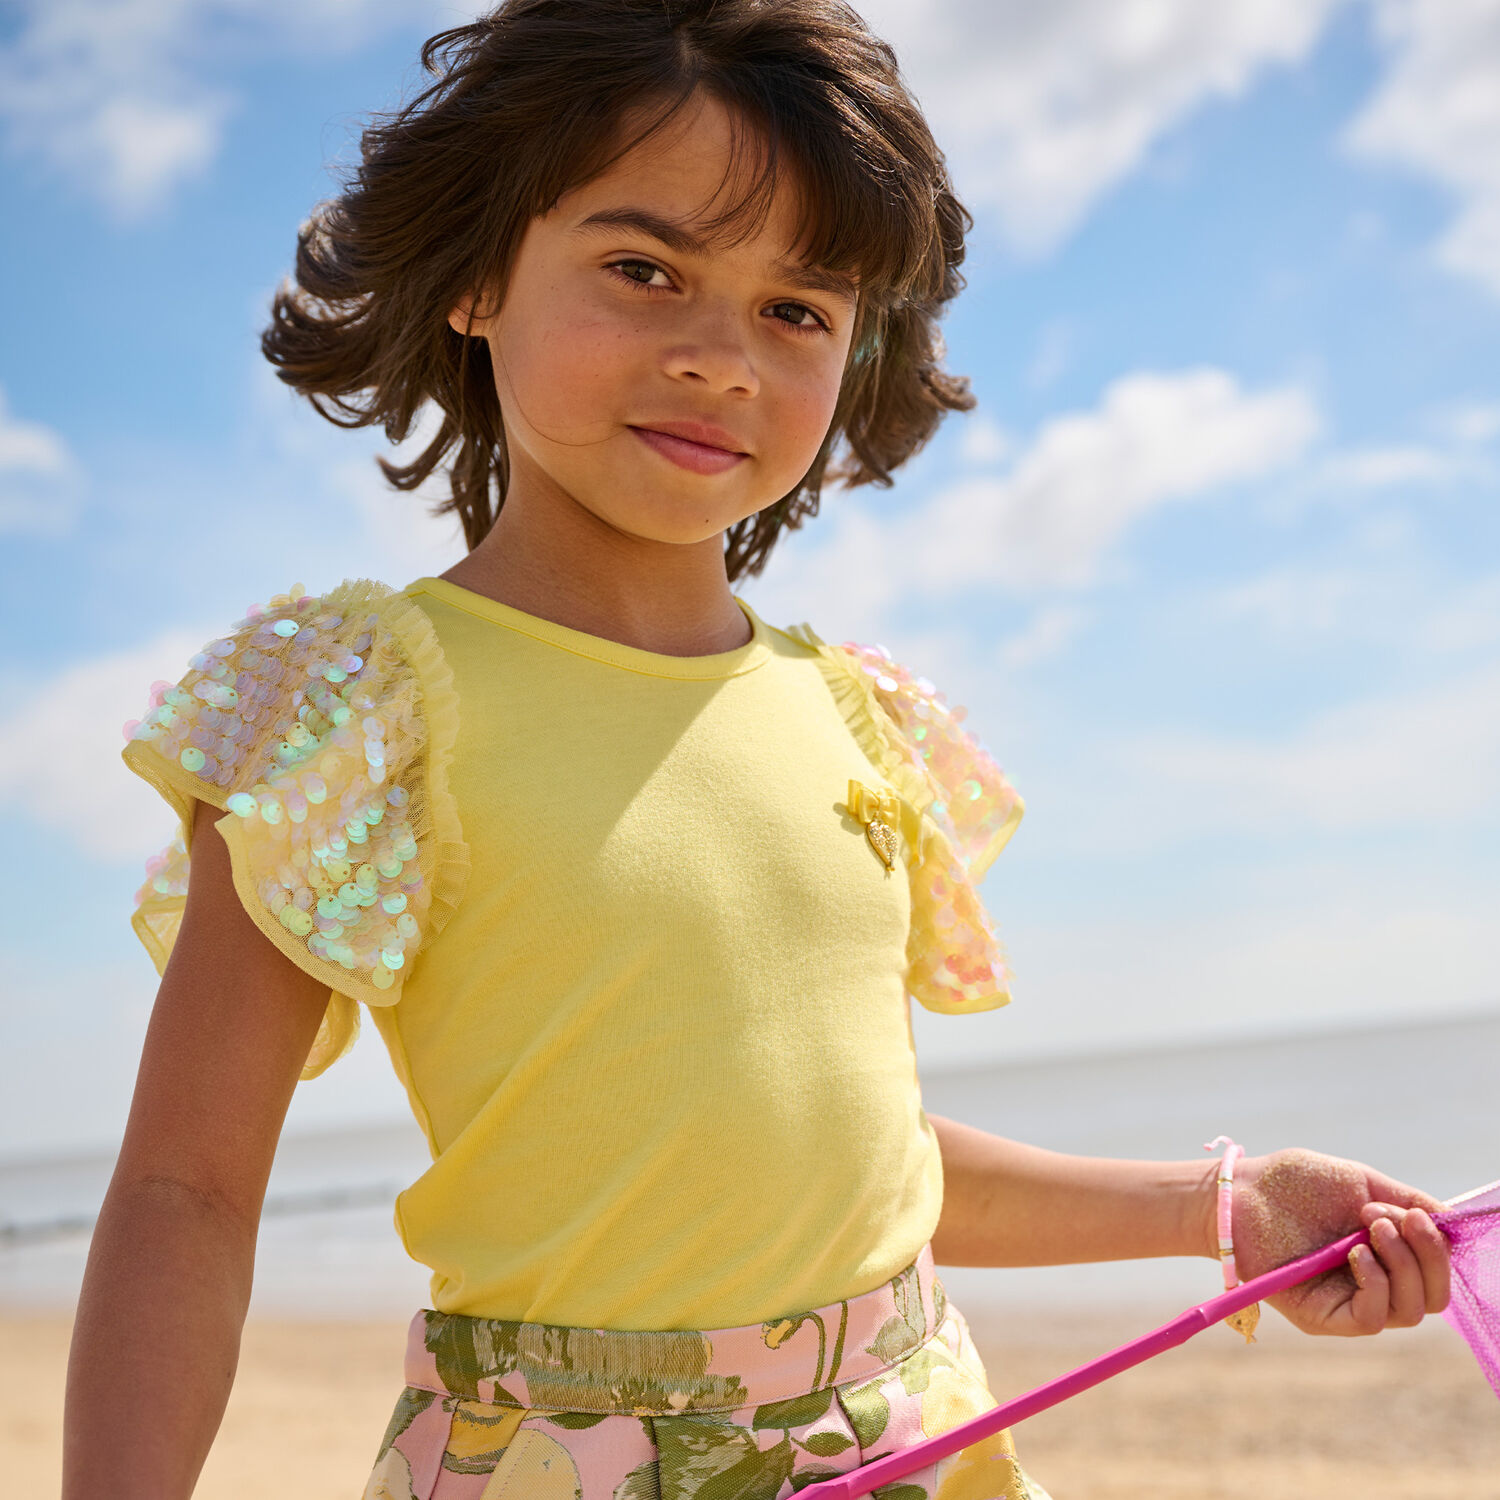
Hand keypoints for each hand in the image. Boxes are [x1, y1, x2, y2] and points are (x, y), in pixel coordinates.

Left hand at [1224, 1147, 1451, 1336]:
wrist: (1242, 1191)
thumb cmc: (1297, 1184)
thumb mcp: (1362, 1184)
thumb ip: (1408, 1202)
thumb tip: (1454, 1223)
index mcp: (1387, 1256)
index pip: (1436, 1273)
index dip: (1438, 1247)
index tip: (1415, 1214)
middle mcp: (1374, 1285)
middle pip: (1432, 1298)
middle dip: (1428, 1257)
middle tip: (1399, 1219)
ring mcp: (1348, 1303)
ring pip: (1410, 1311)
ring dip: (1402, 1265)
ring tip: (1371, 1228)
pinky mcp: (1323, 1318)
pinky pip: (1371, 1319)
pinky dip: (1376, 1285)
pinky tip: (1356, 1254)